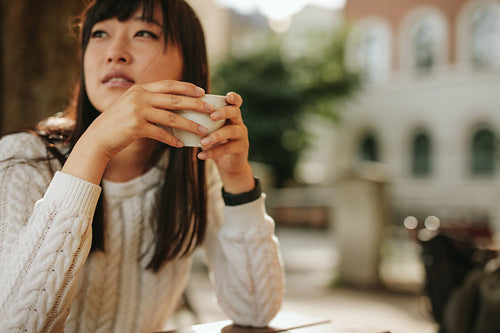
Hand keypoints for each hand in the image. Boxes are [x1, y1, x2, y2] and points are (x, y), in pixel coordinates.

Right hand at [62, 80, 211, 183]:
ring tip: (203, 131)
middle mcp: (139, 97)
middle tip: (211, 110)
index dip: (187, 87)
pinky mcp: (136, 128)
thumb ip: (149, 102)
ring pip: (171, 118)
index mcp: (139, 89)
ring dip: (190, 125)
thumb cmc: (118, 124)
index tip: (202, 92)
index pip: (168, 84)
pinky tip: (181, 145)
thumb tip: (174, 106)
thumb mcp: (132, 106)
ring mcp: (137, 111)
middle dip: (196, 104)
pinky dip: (173, 140)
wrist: (97, 139)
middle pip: (174, 99)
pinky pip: (161, 134)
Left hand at [197, 92, 254, 193]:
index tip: (227, 96)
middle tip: (212, 116)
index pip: (235, 101)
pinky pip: (227, 149)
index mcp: (230, 114)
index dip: (233, 98)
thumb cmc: (214, 142)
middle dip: (224, 112)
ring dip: (216, 136)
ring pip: (231, 131)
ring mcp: (242, 135)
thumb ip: (200, 120)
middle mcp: (238, 122)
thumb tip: (176, 110)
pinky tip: (201, 155)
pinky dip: (213, 152)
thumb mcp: (209, 129)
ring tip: (203, 142)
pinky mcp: (241, 148)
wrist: (228, 164)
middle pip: (235, 112)